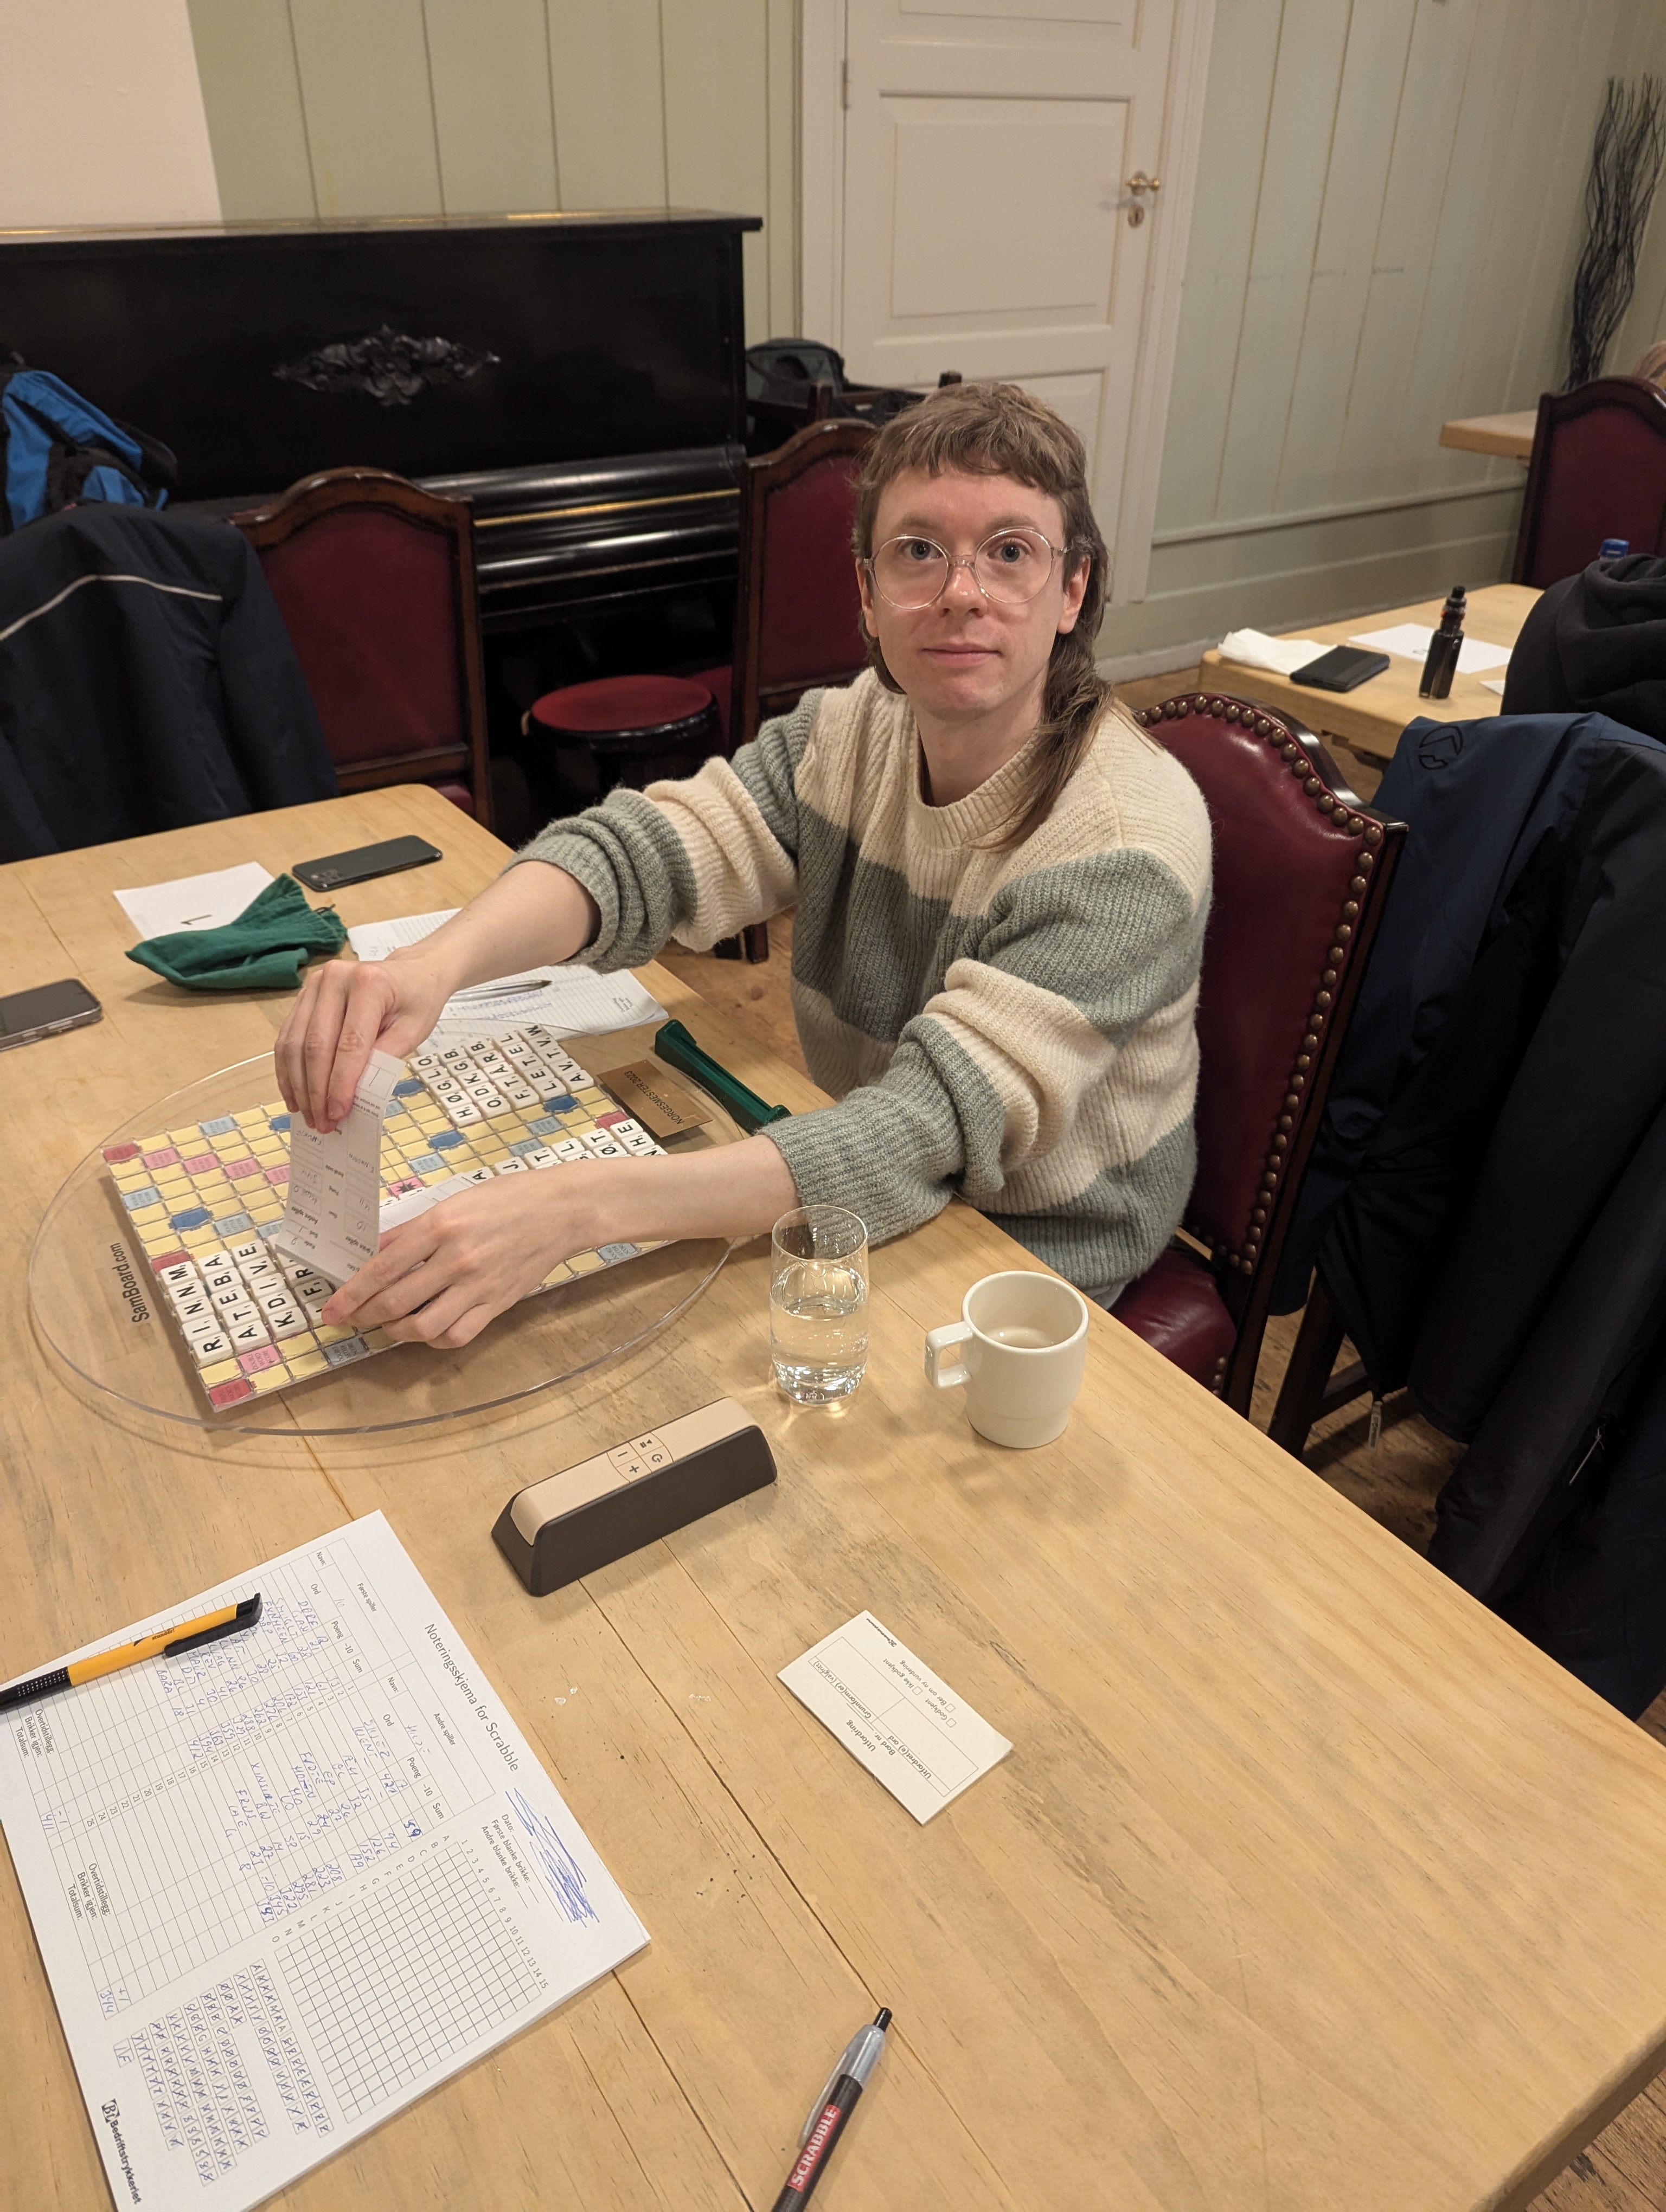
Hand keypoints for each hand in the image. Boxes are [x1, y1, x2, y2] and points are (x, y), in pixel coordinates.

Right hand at [275, 951, 452, 1132]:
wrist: (410, 973)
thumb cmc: (416, 1000)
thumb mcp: (414, 1031)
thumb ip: (383, 1061)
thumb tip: (353, 1097)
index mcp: (369, 983)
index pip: (350, 1044)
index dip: (341, 1083)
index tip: (338, 1114)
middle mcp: (336, 978)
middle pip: (317, 1045)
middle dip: (316, 1091)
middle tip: (321, 1122)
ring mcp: (316, 984)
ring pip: (295, 1043)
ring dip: (298, 1085)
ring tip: (307, 1115)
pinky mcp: (305, 995)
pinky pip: (288, 1037)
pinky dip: (289, 1070)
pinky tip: (294, 1095)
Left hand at [323, 1164, 608, 1348]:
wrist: (561, 1210)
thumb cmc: (508, 1198)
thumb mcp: (453, 1201)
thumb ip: (412, 1230)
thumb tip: (374, 1252)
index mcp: (440, 1226)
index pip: (382, 1268)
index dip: (351, 1294)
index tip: (333, 1310)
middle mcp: (456, 1258)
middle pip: (396, 1302)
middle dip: (364, 1316)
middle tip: (351, 1319)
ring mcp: (478, 1285)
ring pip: (423, 1326)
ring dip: (397, 1331)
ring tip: (389, 1323)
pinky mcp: (497, 1303)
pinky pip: (457, 1334)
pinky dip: (435, 1338)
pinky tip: (428, 1329)